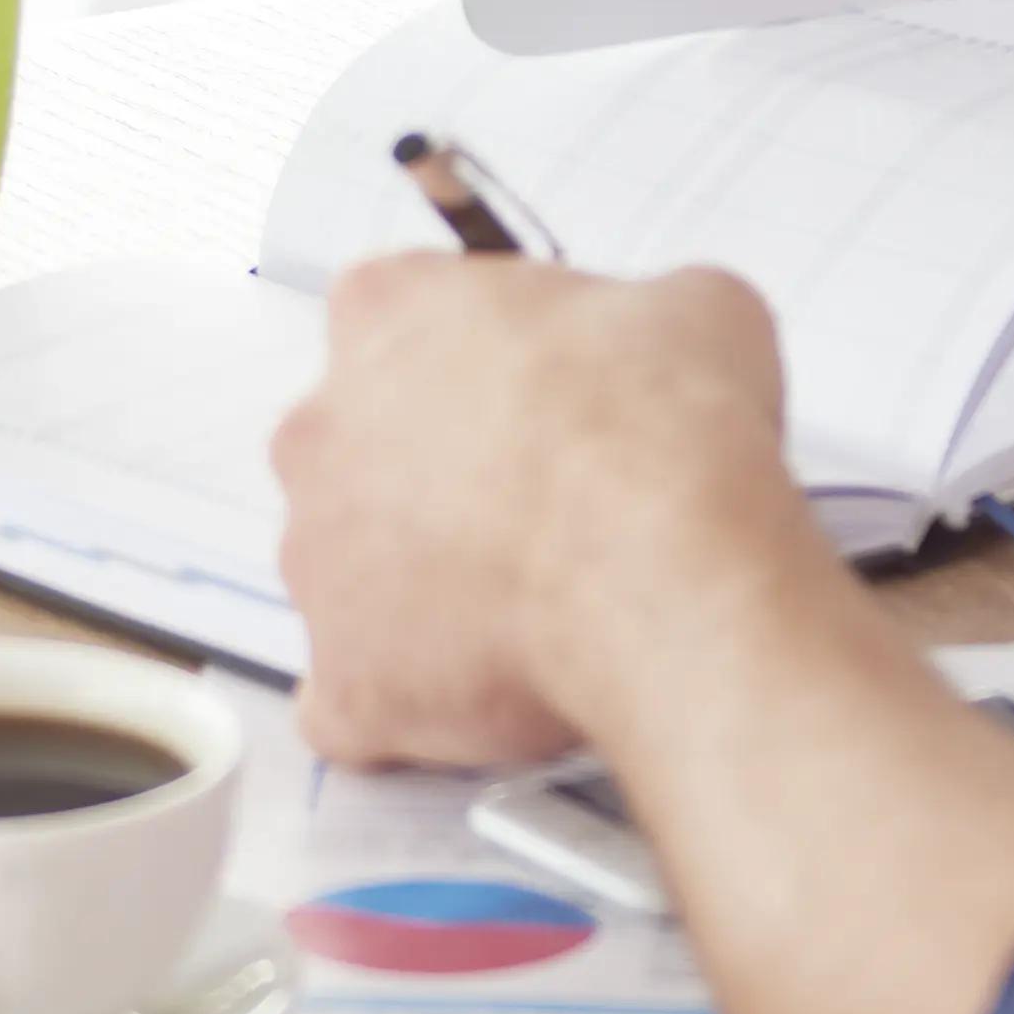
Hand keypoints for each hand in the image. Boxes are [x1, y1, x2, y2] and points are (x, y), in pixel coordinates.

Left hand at [276, 253, 828, 768]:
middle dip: (440, 478)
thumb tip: (670, 346)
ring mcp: (317, 560)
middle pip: (360, 450)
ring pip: (355, 574)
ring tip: (536, 600)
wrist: (656, 566)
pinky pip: (354, 700)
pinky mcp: (346, 678)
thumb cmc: (656, 437)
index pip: (396, 318)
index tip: (529, 388)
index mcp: (386, 315)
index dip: (475, 360)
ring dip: (425, 587)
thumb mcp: (696, 309)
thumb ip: (643, 318)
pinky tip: (485, 692)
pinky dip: (409, 704)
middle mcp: (322, 432)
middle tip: (539, 502)